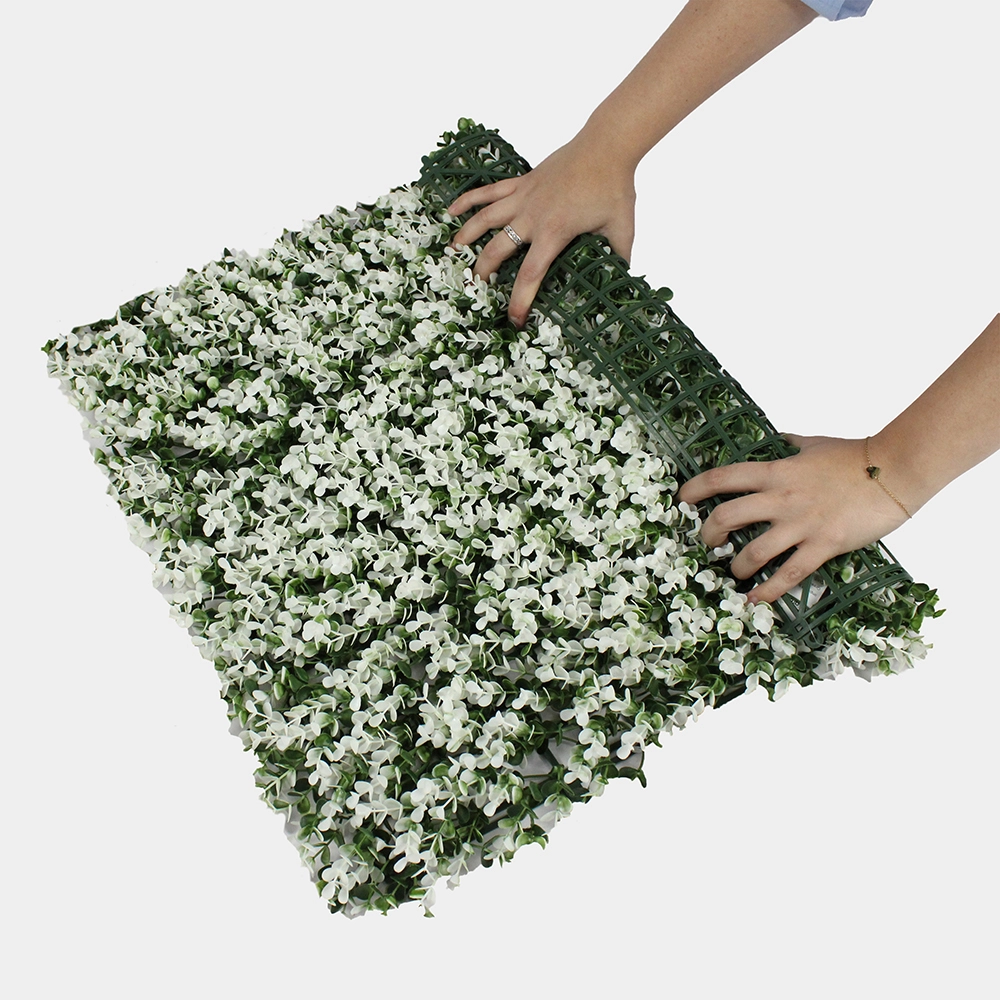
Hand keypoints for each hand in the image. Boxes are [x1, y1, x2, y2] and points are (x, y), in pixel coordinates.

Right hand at [445, 130, 636, 328]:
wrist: (607, 145)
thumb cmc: (614, 186)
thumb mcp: (622, 229)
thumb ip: (618, 258)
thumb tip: (621, 281)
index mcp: (555, 231)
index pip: (531, 274)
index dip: (520, 300)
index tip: (515, 320)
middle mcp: (532, 216)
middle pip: (497, 249)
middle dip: (484, 273)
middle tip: (478, 290)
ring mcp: (523, 197)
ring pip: (485, 219)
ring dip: (466, 237)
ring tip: (452, 254)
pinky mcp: (521, 181)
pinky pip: (488, 191)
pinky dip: (468, 200)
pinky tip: (450, 210)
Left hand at [676, 434, 912, 604]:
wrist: (894, 470)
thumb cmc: (854, 455)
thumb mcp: (813, 444)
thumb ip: (790, 446)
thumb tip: (778, 440)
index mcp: (776, 472)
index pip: (723, 478)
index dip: (695, 489)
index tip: (682, 500)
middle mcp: (781, 498)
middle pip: (727, 517)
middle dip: (708, 533)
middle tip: (707, 542)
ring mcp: (801, 524)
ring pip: (753, 552)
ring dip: (736, 566)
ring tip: (734, 572)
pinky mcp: (823, 545)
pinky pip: (790, 574)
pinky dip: (768, 591)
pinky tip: (756, 601)